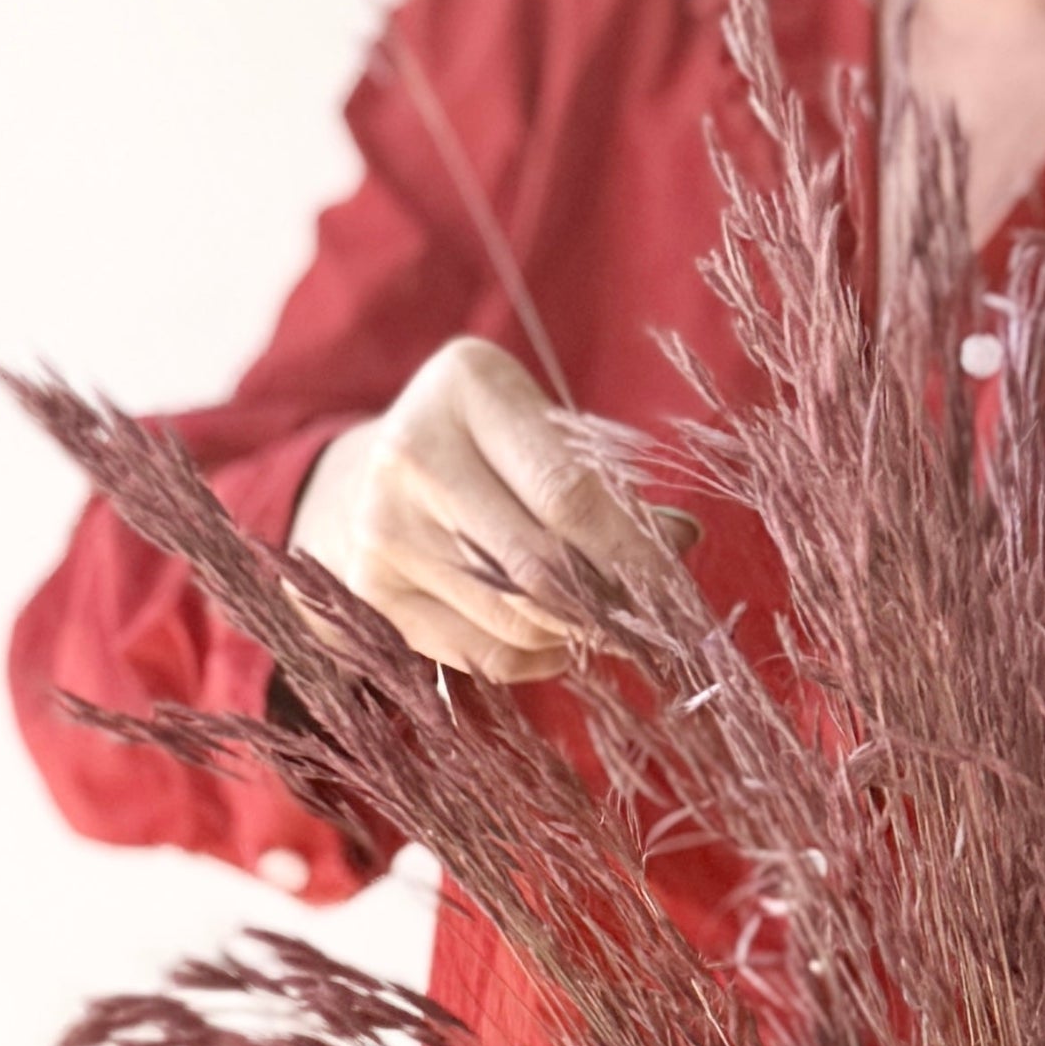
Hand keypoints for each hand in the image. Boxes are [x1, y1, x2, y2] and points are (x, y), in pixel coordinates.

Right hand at [287, 337, 696, 681]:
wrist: (365, 474)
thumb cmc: (485, 448)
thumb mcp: (543, 431)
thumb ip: (607, 483)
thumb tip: (680, 541)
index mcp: (468, 388)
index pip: (567, 493)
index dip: (632, 552)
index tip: (676, 588)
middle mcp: (412, 454)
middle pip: (540, 564)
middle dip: (612, 604)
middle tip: (656, 624)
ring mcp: (383, 529)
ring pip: (516, 618)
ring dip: (579, 636)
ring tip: (612, 628)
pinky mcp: (370, 593)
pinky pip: (484, 653)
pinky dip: (539, 657)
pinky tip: (559, 640)